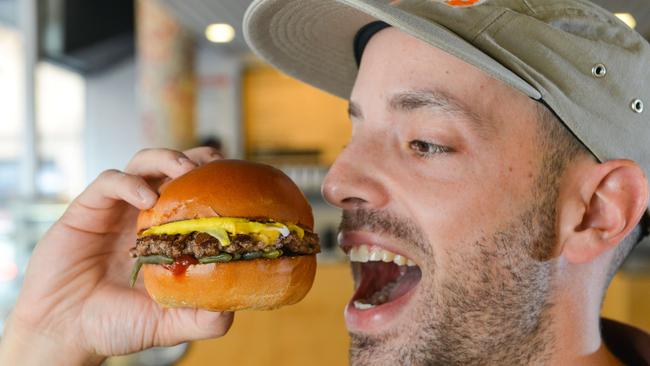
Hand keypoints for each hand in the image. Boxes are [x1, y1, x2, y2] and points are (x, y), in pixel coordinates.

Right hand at [0, 147, 232, 364]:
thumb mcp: (170, 323)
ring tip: (184, 170)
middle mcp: (144, 216)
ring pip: (143, 163)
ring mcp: (116, 210)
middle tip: (214, 164)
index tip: (238, 179)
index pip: (195, 194)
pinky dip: (131, 184)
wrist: (65, 332)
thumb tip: (234, 307)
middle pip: (173, 168)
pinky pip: (110, 181)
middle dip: (196, 159)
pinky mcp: (87, 210)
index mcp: (167, 234)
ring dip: (166, 159)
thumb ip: (204, 317)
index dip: (215, 181)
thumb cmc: (116, 325)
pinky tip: (146, 200)